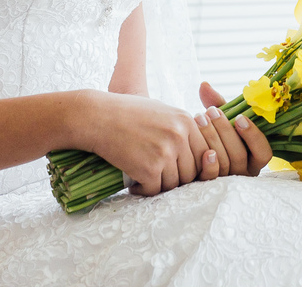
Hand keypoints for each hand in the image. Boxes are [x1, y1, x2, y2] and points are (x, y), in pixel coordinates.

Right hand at [79, 90, 208, 196]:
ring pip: (174, 184)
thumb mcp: (163, 111)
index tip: (175, 167)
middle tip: (159, 177)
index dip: (191, 164)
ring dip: (159, 185)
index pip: (203, 153)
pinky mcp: (149, 168)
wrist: (98, 117)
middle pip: (191, 172)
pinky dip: (144, 190)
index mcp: (185, 121)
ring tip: (145, 179)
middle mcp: (179, 135)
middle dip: (176, 178)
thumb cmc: (127, 113)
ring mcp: (165, 152)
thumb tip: (202, 153)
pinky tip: (134, 184)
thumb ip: (182, 129)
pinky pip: (155, 190)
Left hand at [193, 81, 272, 180]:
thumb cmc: (214, 135)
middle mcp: (243, 172)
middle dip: (225, 131)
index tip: (240, 118)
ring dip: (213, 139)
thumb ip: (218, 104)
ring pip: (225, 164)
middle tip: (211, 111)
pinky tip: (201, 147)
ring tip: (200, 118)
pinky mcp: (209, 187)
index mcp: (253, 158)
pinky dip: (207, 163)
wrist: (190, 154)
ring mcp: (227, 181)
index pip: (263, 153)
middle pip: (239, 155)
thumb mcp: (222, 120)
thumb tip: (204, 85)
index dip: (253, 136)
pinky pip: (211, 178)